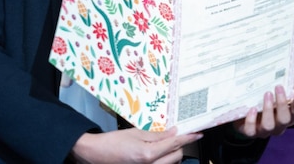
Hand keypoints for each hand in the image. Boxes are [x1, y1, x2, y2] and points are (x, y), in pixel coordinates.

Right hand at [70, 127, 201, 163]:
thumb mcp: (136, 133)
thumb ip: (157, 134)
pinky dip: (164, 159)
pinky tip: (160, 152)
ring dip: (173, 153)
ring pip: (171, 163)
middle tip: (177, 135)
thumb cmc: (112, 142)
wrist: (96, 154)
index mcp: (148, 154)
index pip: (175, 144)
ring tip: (166, 143)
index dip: (188, 137)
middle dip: (180, 145)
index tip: (197, 133)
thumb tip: (174, 132)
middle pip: (176, 156)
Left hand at [232, 85, 293, 138]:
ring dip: (268, 110)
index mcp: (287, 117)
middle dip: (282, 104)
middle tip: (278, 87)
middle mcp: (278, 126)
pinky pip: (251, 130)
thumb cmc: (268, 103)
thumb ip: (291, 92)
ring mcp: (264, 130)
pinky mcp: (251, 132)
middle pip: (284, 120)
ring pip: (268, 125)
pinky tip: (252, 109)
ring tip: (267, 94)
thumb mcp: (279, 96)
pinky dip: (251, 120)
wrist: (247, 114)